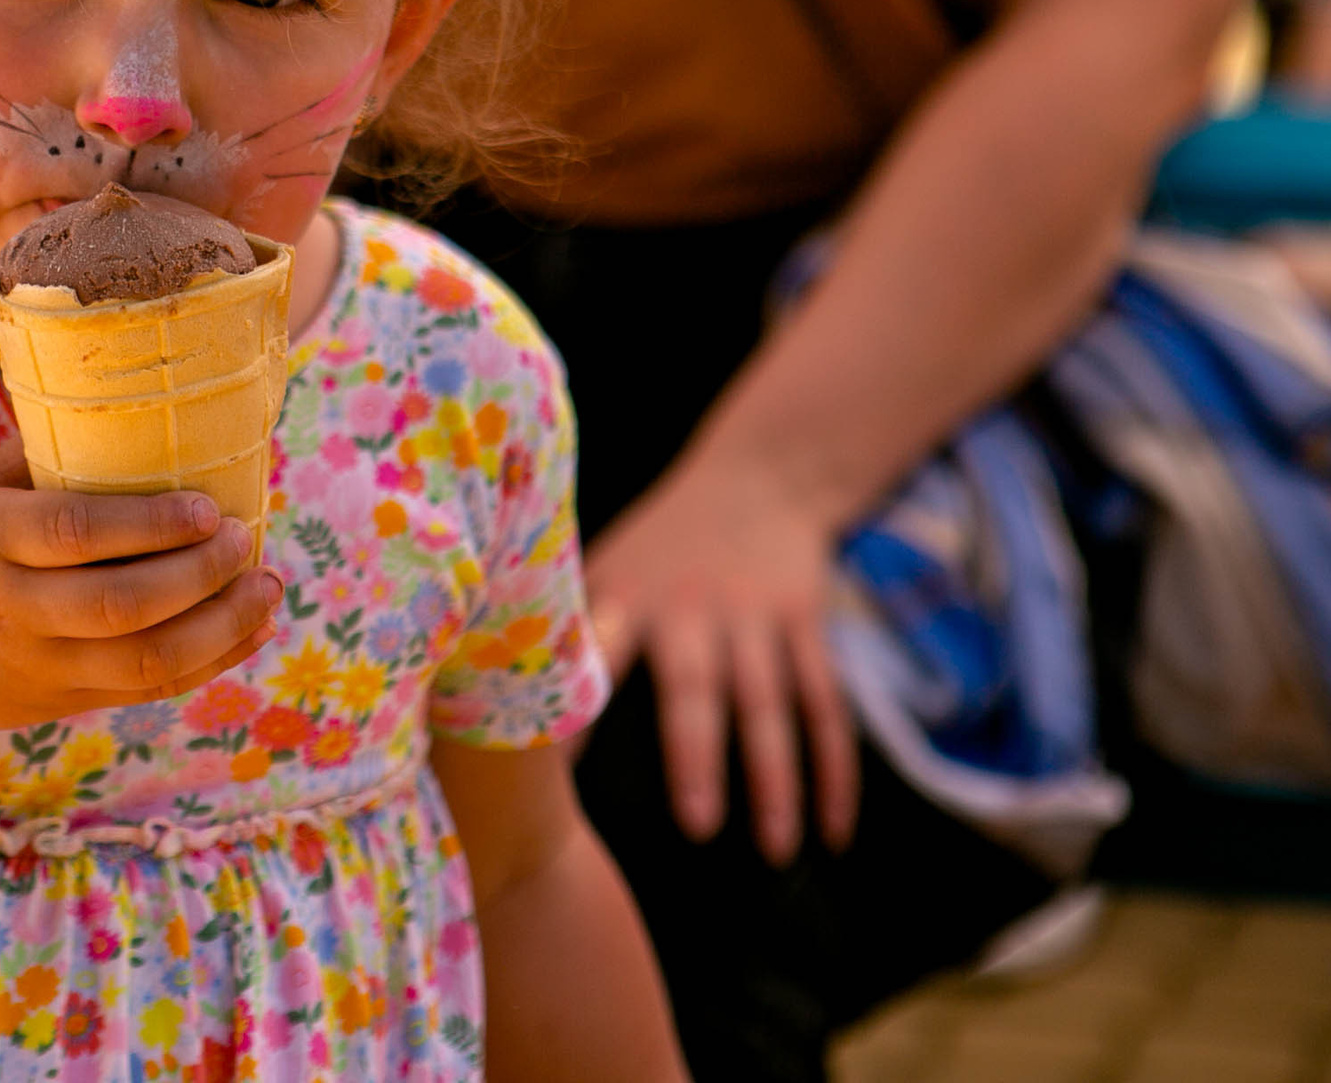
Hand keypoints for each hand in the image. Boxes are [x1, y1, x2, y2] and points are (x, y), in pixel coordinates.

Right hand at [0, 441, 281, 754]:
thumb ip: (36, 462)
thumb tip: (130, 402)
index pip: (72, 533)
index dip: (148, 524)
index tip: (208, 507)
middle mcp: (10, 609)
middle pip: (119, 605)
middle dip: (198, 574)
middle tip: (246, 537)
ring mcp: (39, 666)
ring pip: (143, 660)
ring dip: (220, 625)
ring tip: (267, 585)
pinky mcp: (64, 702)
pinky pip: (149, 689)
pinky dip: (211, 661)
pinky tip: (250, 626)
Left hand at [585, 464, 856, 864]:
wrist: (757, 477)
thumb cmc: (656, 547)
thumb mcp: (603, 568)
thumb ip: (567, 635)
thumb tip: (495, 721)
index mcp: (624, 599)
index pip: (594, 663)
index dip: (572, 716)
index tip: (554, 782)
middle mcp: (690, 607)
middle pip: (697, 689)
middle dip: (697, 757)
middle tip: (697, 828)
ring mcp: (754, 615)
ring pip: (774, 704)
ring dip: (780, 780)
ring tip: (779, 852)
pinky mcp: (806, 623)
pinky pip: (826, 703)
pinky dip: (835, 768)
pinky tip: (834, 830)